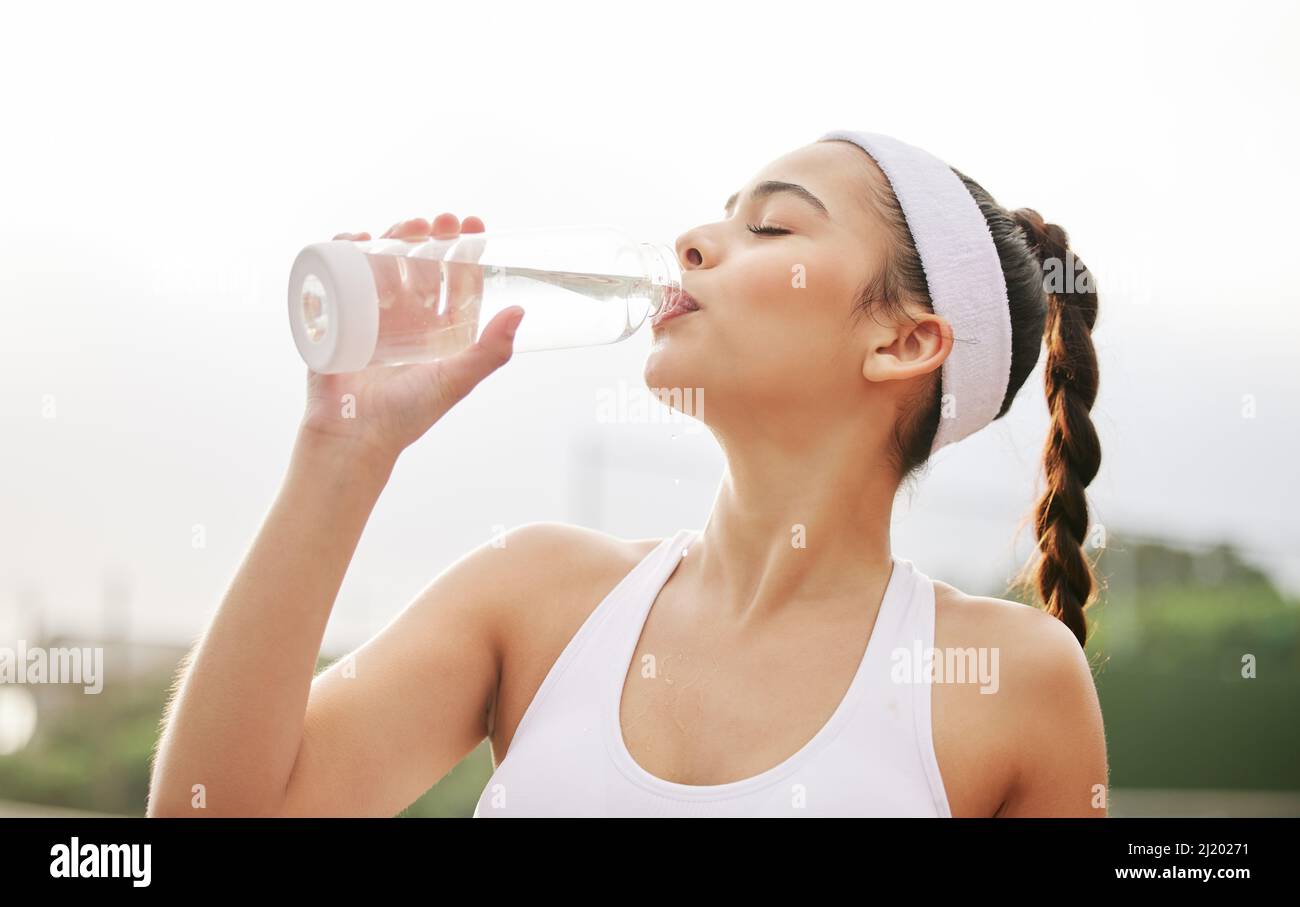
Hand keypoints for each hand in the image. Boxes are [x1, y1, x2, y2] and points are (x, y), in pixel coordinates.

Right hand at [299, 213, 522, 464]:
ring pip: (384, 263)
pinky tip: (357, 238)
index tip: (474, 225)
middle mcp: (408, 319)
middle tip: (439, 221)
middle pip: (420, 265)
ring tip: (406, 226)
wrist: (352, 435)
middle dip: (431, 238)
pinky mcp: (338, 315)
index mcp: (438, 330)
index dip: (466, 252)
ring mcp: (372, 315)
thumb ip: (491, 352)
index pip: (456, 281)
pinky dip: (346, 250)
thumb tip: (520, 311)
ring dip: (395, 238)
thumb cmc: (407, 414)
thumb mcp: (456, 380)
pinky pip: (342, 273)